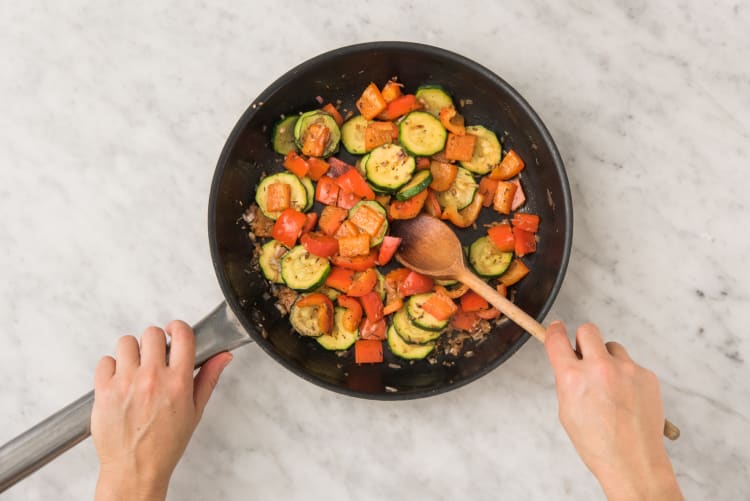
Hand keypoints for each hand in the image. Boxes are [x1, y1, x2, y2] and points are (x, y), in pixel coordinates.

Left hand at [91, 321, 232, 500]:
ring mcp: (126, 383)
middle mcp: (152, 379)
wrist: (135, 470)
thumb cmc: (165, 445)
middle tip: (154, 357)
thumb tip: (223, 356)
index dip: (178, 327)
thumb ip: (209, 378)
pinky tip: (119, 381)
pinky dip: (111, 368)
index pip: (182, 335)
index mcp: (178, 382)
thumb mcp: (195, 411)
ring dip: (131, 352)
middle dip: (154, 342)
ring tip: (135, 369)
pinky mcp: (103, 390)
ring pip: (126, 342)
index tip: (173, 331)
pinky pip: (105, 361)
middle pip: (151, 333)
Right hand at [544, 321, 682, 500]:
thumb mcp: (567, 411)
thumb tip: (569, 363)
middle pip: (588, 330)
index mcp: (572, 378)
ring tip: (611, 386)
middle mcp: (599, 368)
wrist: (632, 461)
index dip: (555, 331)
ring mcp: (626, 370)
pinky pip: (631, 364)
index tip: (556, 328)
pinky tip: (627, 398)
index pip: (557, 339)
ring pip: (612, 347)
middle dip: (583, 340)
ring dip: (608, 359)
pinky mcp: (646, 375)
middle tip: (585, 356)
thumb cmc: (598, 443)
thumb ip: (567, 381)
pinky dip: (627, 376)